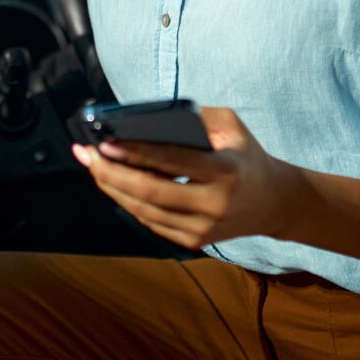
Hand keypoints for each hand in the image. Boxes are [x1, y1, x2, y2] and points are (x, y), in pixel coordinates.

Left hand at [71, 106, 302, 250]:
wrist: (273, 203)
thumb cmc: (246, 157)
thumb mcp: (231, 126)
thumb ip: (196, 117)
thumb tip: (148, 119)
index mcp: (225, 172)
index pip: (173, 162)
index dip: (136, 153)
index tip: (106, 142)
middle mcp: (214, 205)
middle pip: (150, 192)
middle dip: (111, 173)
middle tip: (87, 154)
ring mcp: (203, 229)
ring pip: (144, 211)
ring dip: (112, 188)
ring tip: (92, 166)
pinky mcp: (193, 241)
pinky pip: (150, 222)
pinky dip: (128, 203)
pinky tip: (112, 185)